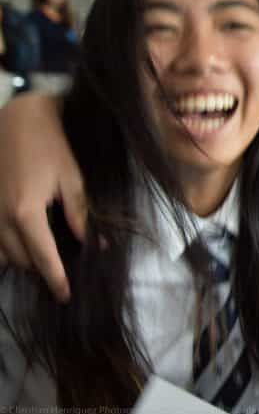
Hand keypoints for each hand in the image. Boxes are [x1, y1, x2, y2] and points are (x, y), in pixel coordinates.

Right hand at [0, 93, 86, 301]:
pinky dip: (5, 246)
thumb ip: (81, 215)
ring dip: (21, 258)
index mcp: (25, 214)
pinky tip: (23, 240)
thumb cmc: (50, 144)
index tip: (66, 295)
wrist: (17, 117)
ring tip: (44, 255)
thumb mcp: (72, 180)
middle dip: (41, 268)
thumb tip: (95, 244)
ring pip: (1, 253)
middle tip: (63, 269)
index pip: (42, 258)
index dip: (55, 279)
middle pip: (20, 259)